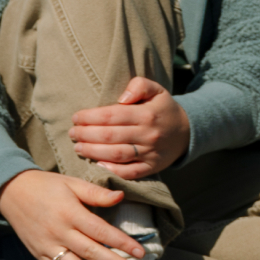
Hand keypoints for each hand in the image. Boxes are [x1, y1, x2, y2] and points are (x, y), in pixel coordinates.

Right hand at [0, 170, 146, 259]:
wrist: (10, 192)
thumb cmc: (46, 186)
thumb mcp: (71, 183)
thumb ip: (96, 193)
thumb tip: (120, 197)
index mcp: (70, 213)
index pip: (101, 231)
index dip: (122, 242)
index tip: (140, 252)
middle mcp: (59, 232)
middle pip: (91, 252)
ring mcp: (47, 246)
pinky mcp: (39, 254)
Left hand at [68, 77, 189, 179]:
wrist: (187, 132)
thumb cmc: (163, 109)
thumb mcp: (157, 90)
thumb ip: (139, 86)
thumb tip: (121, 98)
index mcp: (147, 114)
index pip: (111, 115)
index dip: (90, 117)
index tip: (76, 117)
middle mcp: (149, 134)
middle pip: (110, 136)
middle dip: (86, 134)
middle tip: (72, 133)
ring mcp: (151, 153)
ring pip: (117, 154)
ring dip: (93, 152)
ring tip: (78, 147)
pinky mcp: (152, 167)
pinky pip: (130, 172)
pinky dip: (112, 171)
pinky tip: (98, 165)